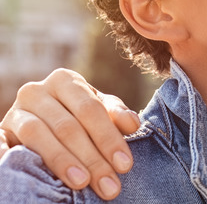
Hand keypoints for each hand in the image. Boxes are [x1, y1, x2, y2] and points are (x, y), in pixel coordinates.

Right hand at [0, 68, 141, 199]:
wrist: (40, 118)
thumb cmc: (77, 115)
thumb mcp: (98, 110)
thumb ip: (115, 114)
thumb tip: (132, 124)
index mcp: (65, 81)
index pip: (91, 110)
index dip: (109, 138)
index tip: (124, 165)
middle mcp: (37, 91)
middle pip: (68, 126)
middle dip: (92, 158)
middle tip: (109, 185)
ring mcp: (15, 111)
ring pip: (38, 134)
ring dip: (62, 161)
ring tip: (81, 183)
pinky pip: (1, 142)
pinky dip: (8, 156)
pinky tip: (24, 172)